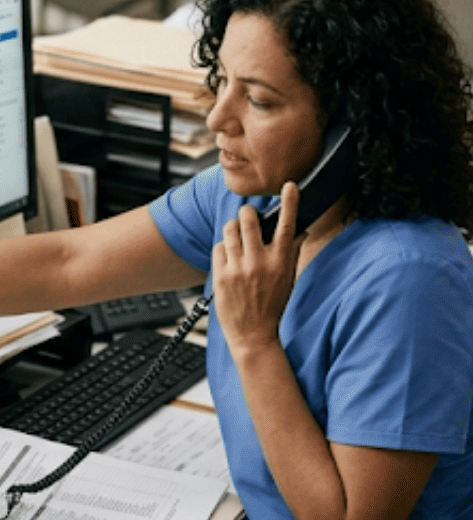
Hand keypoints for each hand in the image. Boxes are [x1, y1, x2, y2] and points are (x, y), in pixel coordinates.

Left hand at [212, 181, 302, 354]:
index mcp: (281, 262)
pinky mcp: (220, 275)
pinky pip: (218, 247)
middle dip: (246, 212)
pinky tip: (229, 259)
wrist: (253, 334)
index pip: (287, 226)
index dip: (290, 203)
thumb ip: (292, 252)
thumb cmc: (272, 305)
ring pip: (230, 230)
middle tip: (247, 214)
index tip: (290, 185)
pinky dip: (223, 248)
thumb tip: (300, 231)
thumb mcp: (288, 278)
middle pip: (249, 220)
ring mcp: (238, 268)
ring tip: (237, 238)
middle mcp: (260, 262)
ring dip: (233, 228)